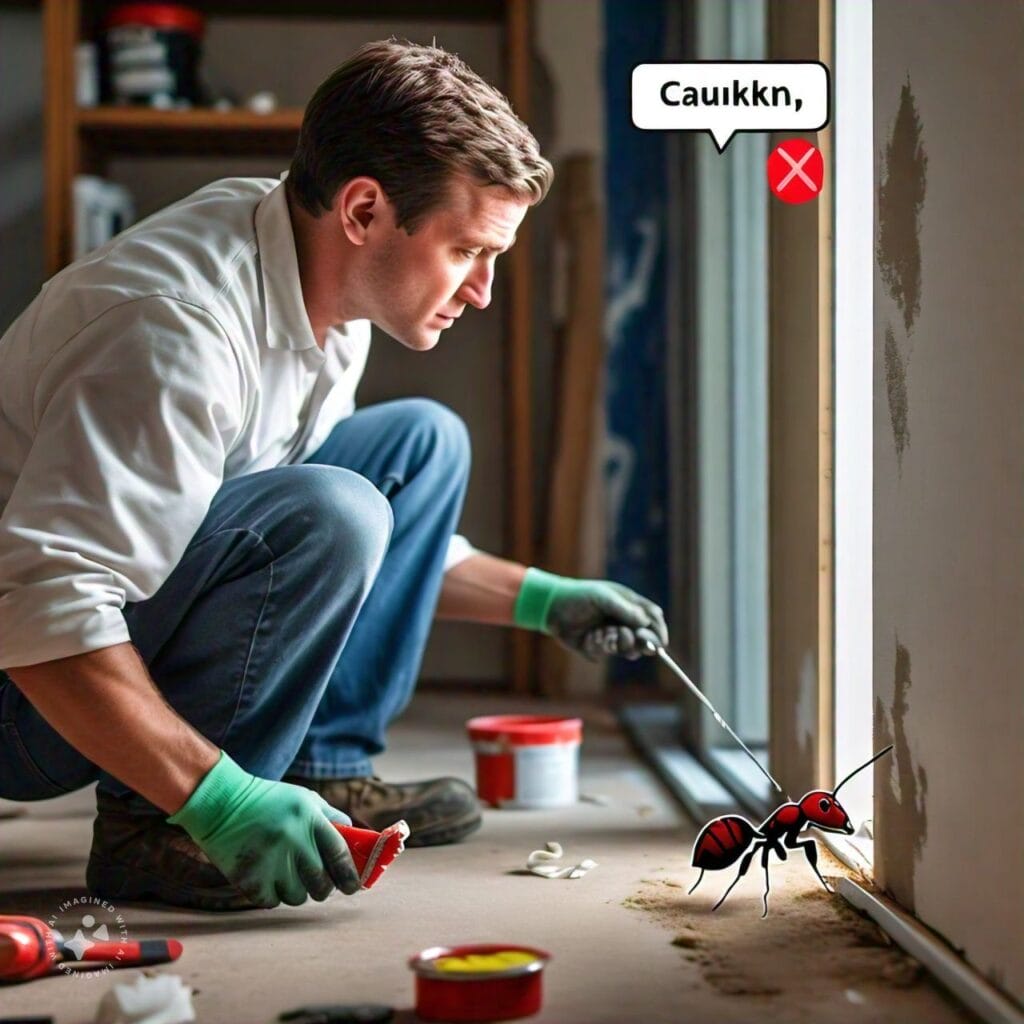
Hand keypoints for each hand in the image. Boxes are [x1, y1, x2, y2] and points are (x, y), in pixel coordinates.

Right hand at [168, 752, 360, 907]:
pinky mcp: (249, 878)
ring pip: (298, 897)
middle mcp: (293, 840)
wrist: (220, 803)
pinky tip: (266, 875)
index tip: (353, 886)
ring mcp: (271, 861)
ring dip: (296, 890)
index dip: (350, 876)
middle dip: (323, 888)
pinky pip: (272, 901)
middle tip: (318, 883)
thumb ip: (331, 818)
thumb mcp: (305, 799)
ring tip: (285, 872)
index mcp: (310, 819)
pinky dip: (272, 894)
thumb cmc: (268, 801)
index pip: (340, 855)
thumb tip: (354, 841)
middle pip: (321, 884)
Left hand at [549, 579, 666, 659]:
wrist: (553, 608)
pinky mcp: (600, 648)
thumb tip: (645, 622)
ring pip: (629, 650)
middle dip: (642, 641)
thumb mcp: (602, 597)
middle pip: (646, 639)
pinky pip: (608, 653)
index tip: (660, 641)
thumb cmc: (580, 596)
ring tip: (604, 633)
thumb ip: (624, 608)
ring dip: (619, 642)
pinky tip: (590, 636)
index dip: (658, 630)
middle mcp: (625, 623)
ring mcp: (613, 637)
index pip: (653, 619)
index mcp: (630, 606)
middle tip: (634, 637)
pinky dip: (600, 645)